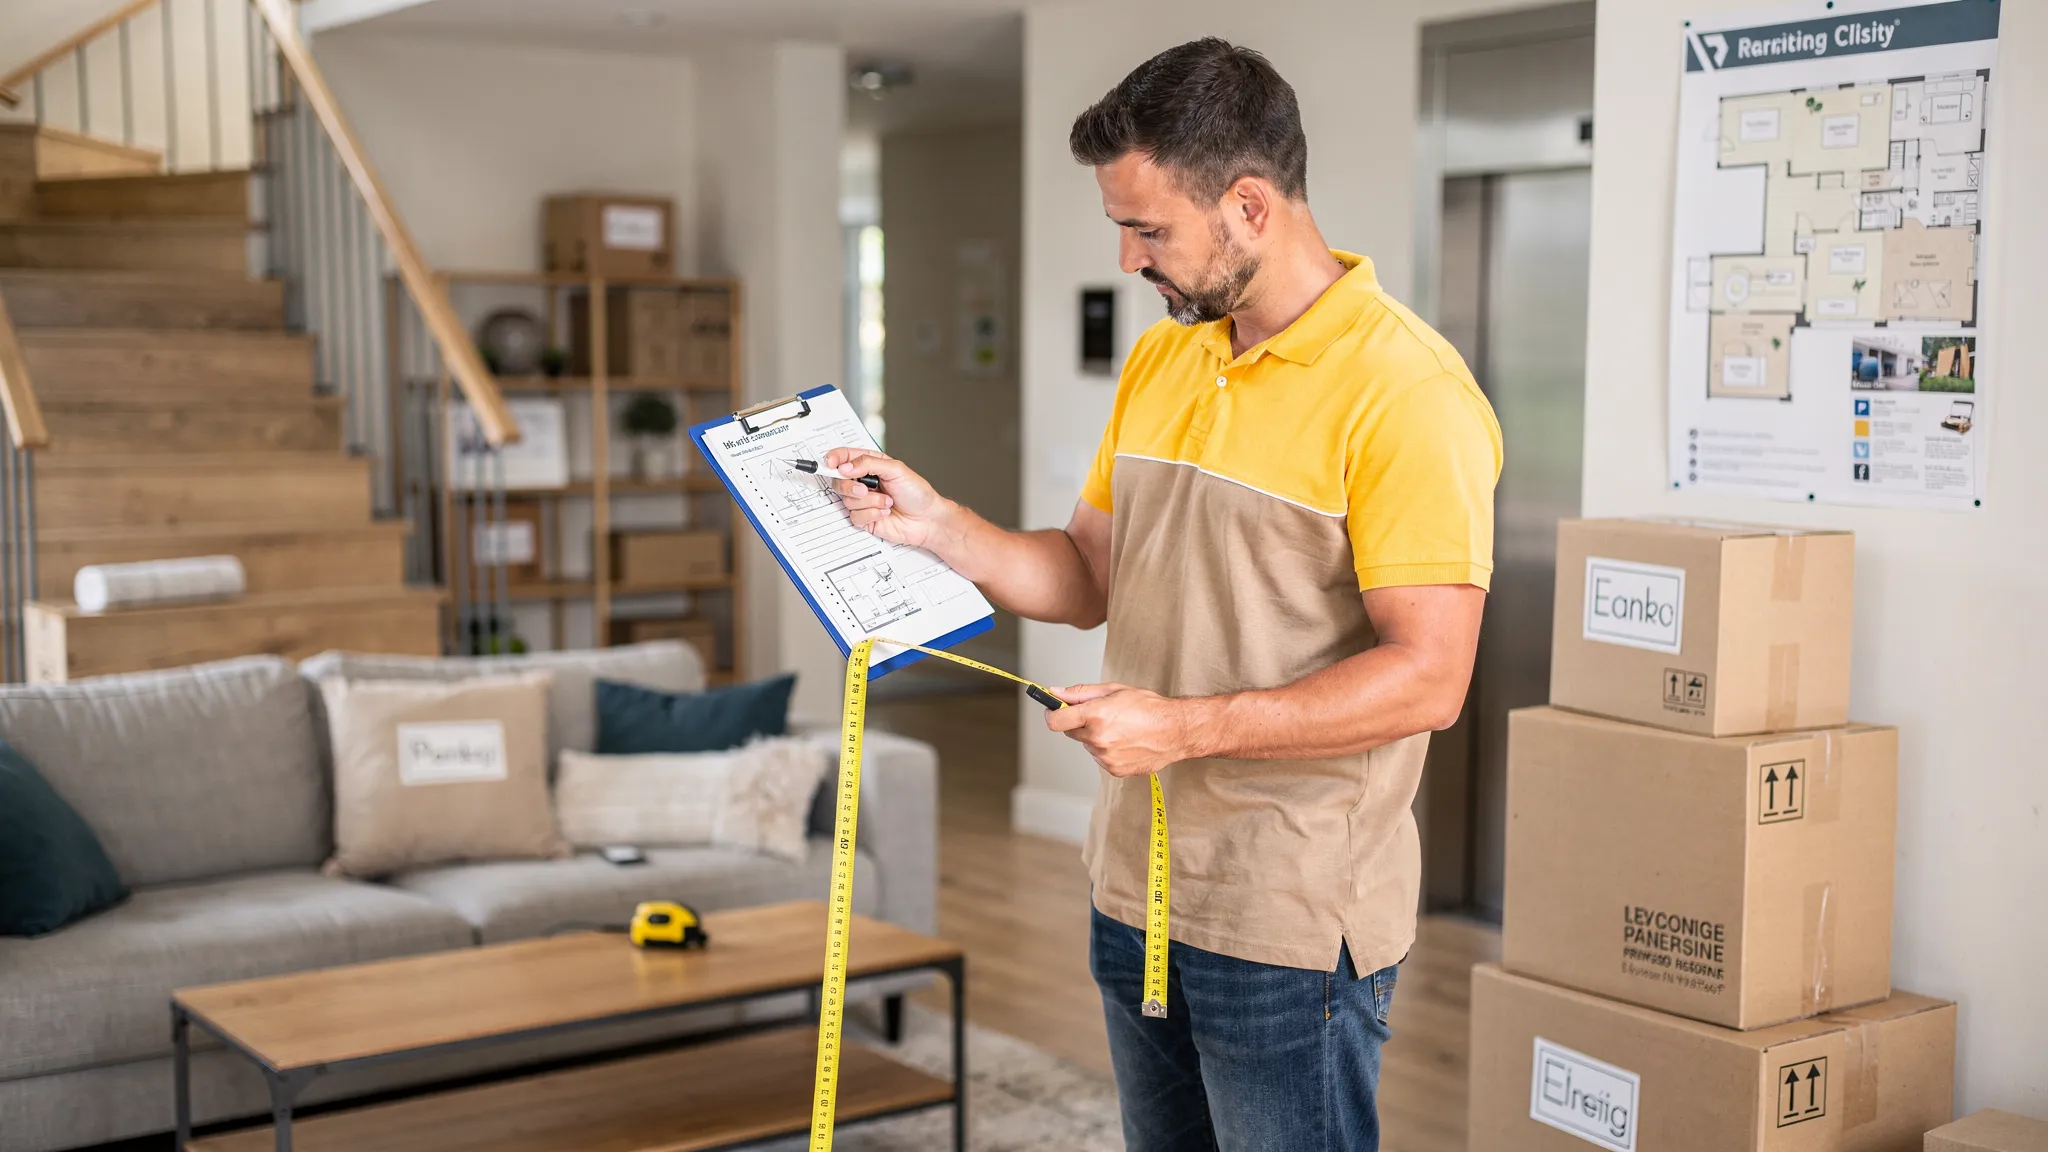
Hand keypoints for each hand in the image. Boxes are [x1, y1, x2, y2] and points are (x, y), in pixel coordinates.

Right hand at [823, 448, 951, 549]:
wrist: (927, 520)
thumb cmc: (918, 493)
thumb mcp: (896, 470)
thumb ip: (868, 464)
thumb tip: (846, 467)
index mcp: (871, 465)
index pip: (845, 457)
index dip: (834, 459)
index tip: (831, 464)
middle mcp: (865, 482)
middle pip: (839, 481)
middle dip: (850, 486)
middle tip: (865, 489)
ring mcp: (864, 501)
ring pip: (848, 500)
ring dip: (870, 502)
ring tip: (887, 501)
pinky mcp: (865, 518)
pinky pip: (855, 516)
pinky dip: (872, 514)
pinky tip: (885, 512)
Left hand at [1045, 683, 1198, 777]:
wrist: (1176, 730)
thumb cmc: (1149, 707)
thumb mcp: (1114, 690)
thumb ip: (1081, 693)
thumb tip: (1057, 693)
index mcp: (1096, 716)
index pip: (1056, 721)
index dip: (1052, 714)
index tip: (1055, 710)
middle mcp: (1098, 738)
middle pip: (1072, 733)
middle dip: (1081, 723)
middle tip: (1102, 715)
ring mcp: (1106, 757)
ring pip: (1088, 746)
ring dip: (1096, 738)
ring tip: (1121, 729)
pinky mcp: (1114, 769)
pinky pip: (1100, 758)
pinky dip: (1108, 750)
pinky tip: (1125, 741)